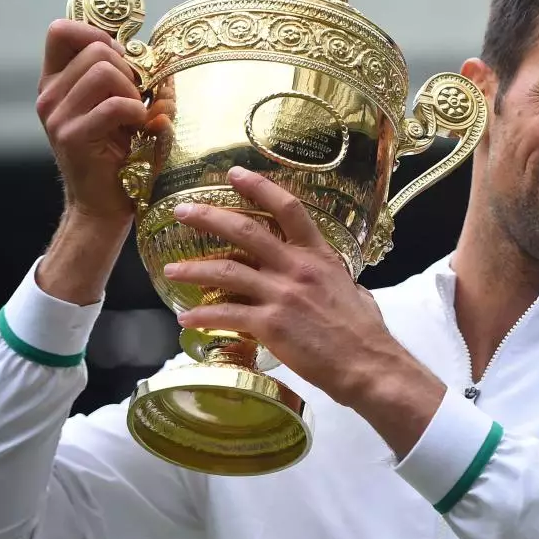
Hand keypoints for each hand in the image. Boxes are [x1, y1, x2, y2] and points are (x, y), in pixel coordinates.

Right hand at [35, 19, 147, 222]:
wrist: (102, 205)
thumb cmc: (116, 156)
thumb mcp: (115, 110)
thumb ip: (121, 78)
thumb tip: (153, 52)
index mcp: (55, 83)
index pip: (61, 31)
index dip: (96, 34)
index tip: (121, 60)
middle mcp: (49, 95)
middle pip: (95, 49)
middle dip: (128, 69)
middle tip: (136, 98)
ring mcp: (57, 116)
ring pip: (104, 71)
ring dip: (133, 91)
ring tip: (136, 114)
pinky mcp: (73, 136)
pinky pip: (114, 105)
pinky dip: (137, 112)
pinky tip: (139, 128)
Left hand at [162, 167, 443, 411]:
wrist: (367, 364)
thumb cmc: (366, 333)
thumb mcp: (356, 292)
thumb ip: (338, 281)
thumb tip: (341, 283)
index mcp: (319, 255)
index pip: (287, 209)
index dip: (259, 187)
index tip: (235, 173)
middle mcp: (297, 267)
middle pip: (245, 230)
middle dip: (208, 217)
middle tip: (182, 210)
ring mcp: (282, 294)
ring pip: (226, 270)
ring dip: (193, 269)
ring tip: (170, 271)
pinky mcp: (270, 324)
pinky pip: (227, 314)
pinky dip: (202, 317)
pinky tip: (186, 319)